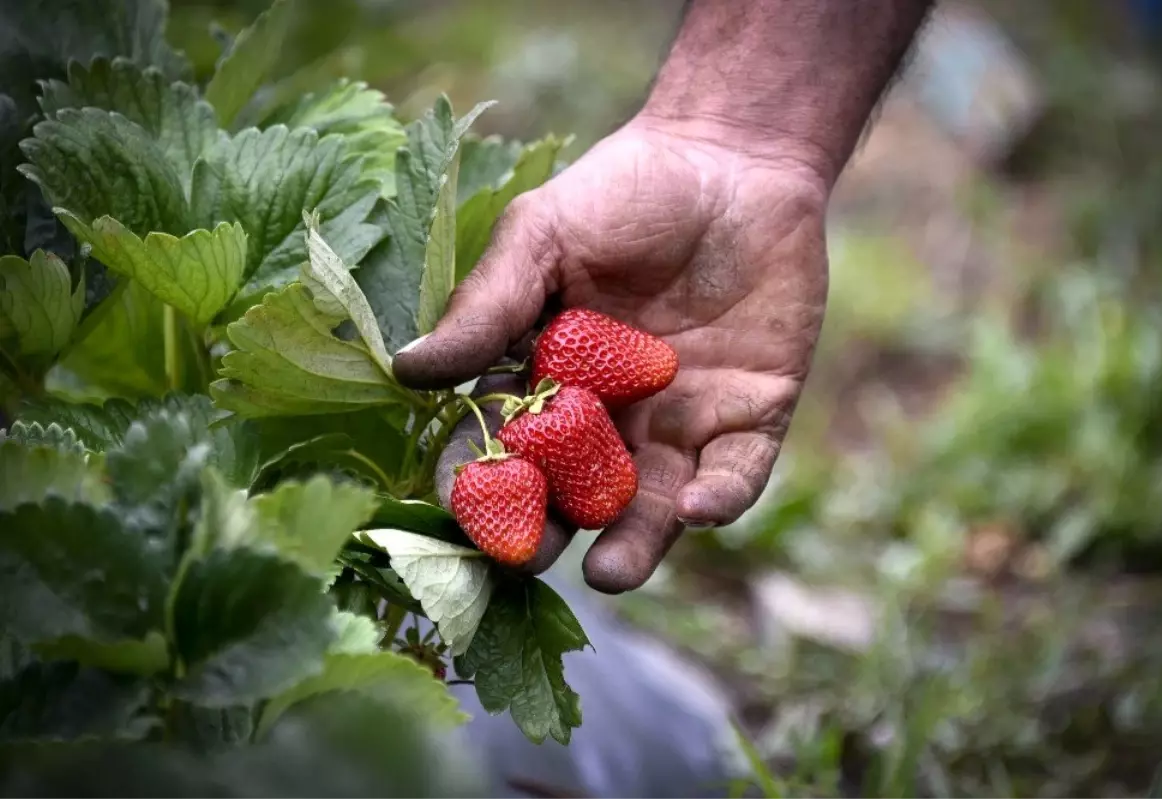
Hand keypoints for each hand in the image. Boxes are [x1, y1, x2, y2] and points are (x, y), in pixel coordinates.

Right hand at [393, 116, 829, 592]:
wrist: (732, 158)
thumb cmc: (622, 193)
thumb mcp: (542, 238)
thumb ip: (487, 307)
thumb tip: (407, 372)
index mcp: (546, 383)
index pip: (503, 450)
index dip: (482, 485)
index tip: (463, 514)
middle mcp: (608, 422)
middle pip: (573, 498)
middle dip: (552, 533)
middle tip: (532, 559)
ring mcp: (679, 426)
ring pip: (652, 509)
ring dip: (634, 547)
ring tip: (611, 575)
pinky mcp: (750, 418)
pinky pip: (735, 474)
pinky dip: (719, 498)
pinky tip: (694, 505)